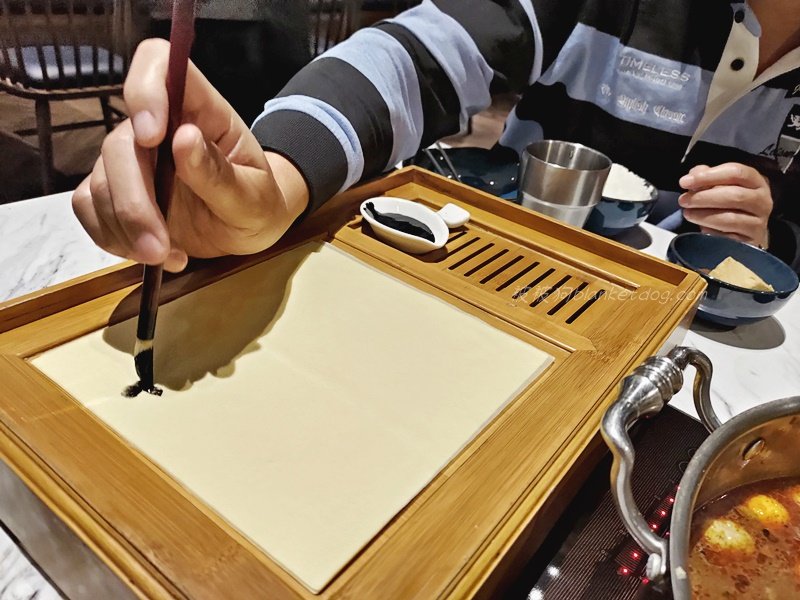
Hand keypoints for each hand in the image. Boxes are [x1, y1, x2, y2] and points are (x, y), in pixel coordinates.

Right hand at [73, 39, 308, 272]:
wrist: (248, 231)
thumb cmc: (258, 205)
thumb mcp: (254, 199)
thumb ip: (221, 174)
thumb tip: (183, 138)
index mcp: (201, 110)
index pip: (158, 64)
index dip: (145, 90)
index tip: (152, 136)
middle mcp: (159, 126)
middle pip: (119, 143)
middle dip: (134, 202)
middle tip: (160, 248)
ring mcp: (133, 159)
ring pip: (98, 181)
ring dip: (125, 228)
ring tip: (167, 258)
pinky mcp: (115, 192)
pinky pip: (88, 207)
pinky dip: (111, 237)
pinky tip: (150, 255)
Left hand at [678, 163, 771, 247]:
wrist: (745, 234)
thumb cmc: (731, 206)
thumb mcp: (721, 187)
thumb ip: (707, 178)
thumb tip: (693, 175)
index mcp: (757, 182)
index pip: (736, 173)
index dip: (709, 176)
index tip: (685, 181)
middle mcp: (762, 201)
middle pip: (734, 195)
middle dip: (703, 197)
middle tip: (684, 200)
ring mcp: (758, 223)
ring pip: (730, 218)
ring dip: (703, 215)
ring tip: (688, 213)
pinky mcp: (749, 242)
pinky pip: (727, 237)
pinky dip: (711, 231)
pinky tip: (701, 228)